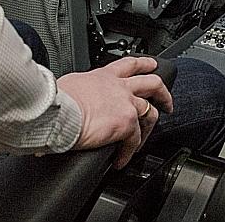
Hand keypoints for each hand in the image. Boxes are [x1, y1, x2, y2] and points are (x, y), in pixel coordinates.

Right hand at [56, 56, 172, 166]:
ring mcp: (126, 103)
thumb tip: (75, 96)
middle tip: (167, 102)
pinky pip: (135, 140)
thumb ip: (80, 88)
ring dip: (151, 126)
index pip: (130, 64)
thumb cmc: (57, 99)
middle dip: (163, 92)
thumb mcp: (70, 84)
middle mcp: (119, 86)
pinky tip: (121, 159)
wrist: (57, 111)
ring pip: (151, 111)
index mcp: (104, 76)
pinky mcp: (126, 123)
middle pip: (152, 83)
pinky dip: (130, 152)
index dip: (144, 64)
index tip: (152, 66)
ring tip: (146, 137)